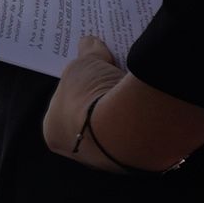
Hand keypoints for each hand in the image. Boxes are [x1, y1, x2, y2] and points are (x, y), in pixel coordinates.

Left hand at [41, 35, 131, 169]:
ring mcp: (107, 159)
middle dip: (101, 99)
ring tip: (135, 86)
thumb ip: (86, 52)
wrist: (127, 126)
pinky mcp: (137, 160)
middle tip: (114, 77)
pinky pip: (138, 134)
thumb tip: (89, 42)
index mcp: (53, 132)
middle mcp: (78, 151)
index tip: (90, 73)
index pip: (62, 105)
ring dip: (124, 110)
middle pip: (89, 117)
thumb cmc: (90, 96)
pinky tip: (150, 101)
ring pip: (115, 128)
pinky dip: (143, 120)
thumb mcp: (84, 64)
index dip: (76, 86)